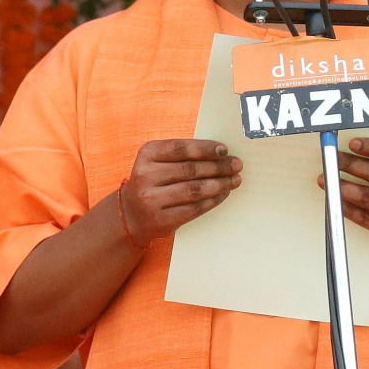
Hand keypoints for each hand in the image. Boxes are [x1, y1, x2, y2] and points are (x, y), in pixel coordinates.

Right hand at [121, 139, 241, 246]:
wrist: (131, 214)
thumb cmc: (154, 181)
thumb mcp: (159, 161)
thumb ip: (183, 155)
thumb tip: (220, 153)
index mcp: (147, 154)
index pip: (181, 149)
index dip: (205, 148)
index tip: (224, 149)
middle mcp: (146, 176)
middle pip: (190, 170)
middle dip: (218, 167)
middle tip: (236, 165)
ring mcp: (151, 200)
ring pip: (194, 190)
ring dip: (219, 184)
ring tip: (235, 180)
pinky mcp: (161, 220)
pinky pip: (194, 209)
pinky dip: (213, 200)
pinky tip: (223, 193)